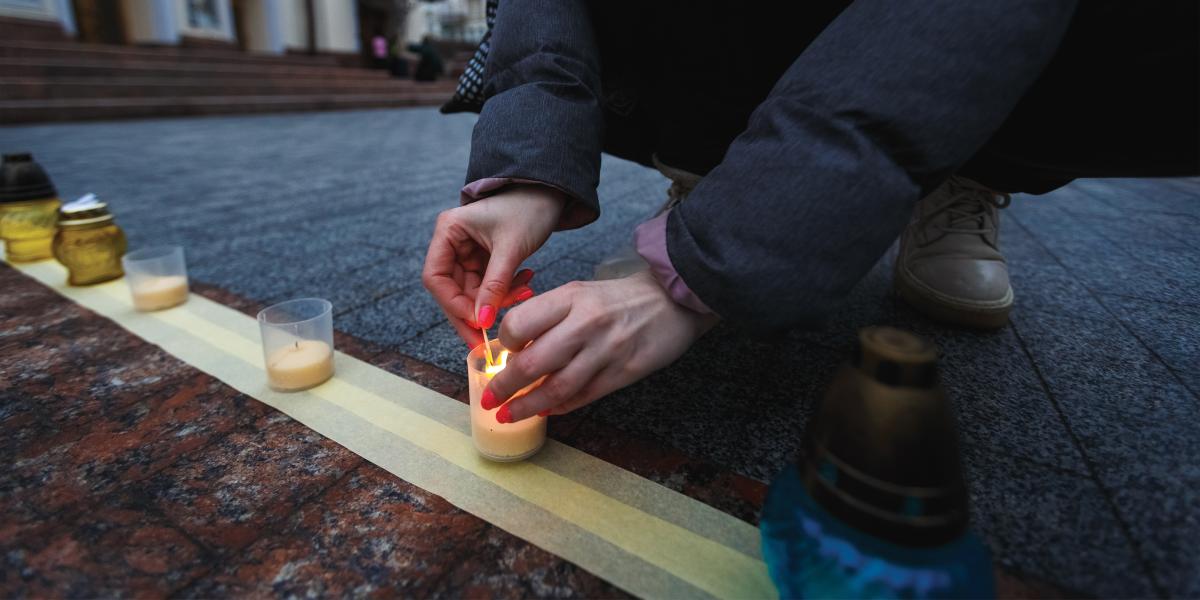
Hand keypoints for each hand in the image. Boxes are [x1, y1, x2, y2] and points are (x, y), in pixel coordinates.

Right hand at [422, 186, 563, 346]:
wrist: (551, 193)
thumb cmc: (528, 208)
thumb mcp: (511, 249)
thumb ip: (495, 286)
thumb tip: (481, 322)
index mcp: (448, 231)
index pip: (436, 278)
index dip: (453, 305)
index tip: (476, 322)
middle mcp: (452, 243)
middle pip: (452, 291)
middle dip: (475, 312)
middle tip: (490, 339)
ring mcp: (467, 252)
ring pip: (473, 293)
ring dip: (497, 301)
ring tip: (525, 292)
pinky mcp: (484, 260)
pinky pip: (488, 287)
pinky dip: (506, 292)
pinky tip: (527, 284)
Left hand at [481, 270, 718, 421]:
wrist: (673, 299)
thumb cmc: (619, 298)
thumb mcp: (580, 292)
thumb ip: (549, 316)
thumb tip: (514, 348)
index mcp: (570, 298)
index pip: (519, 324)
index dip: (503, 343)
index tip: (500, 354)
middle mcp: (585, 324)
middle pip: (532, 363)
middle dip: (504, 386)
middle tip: (490, 399)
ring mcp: (606, 351)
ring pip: (556, 388)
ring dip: (526, 407)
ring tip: (508, 416)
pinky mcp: (623, 373)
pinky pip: (583, 397)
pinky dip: (559, 407)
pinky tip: (545, 411)